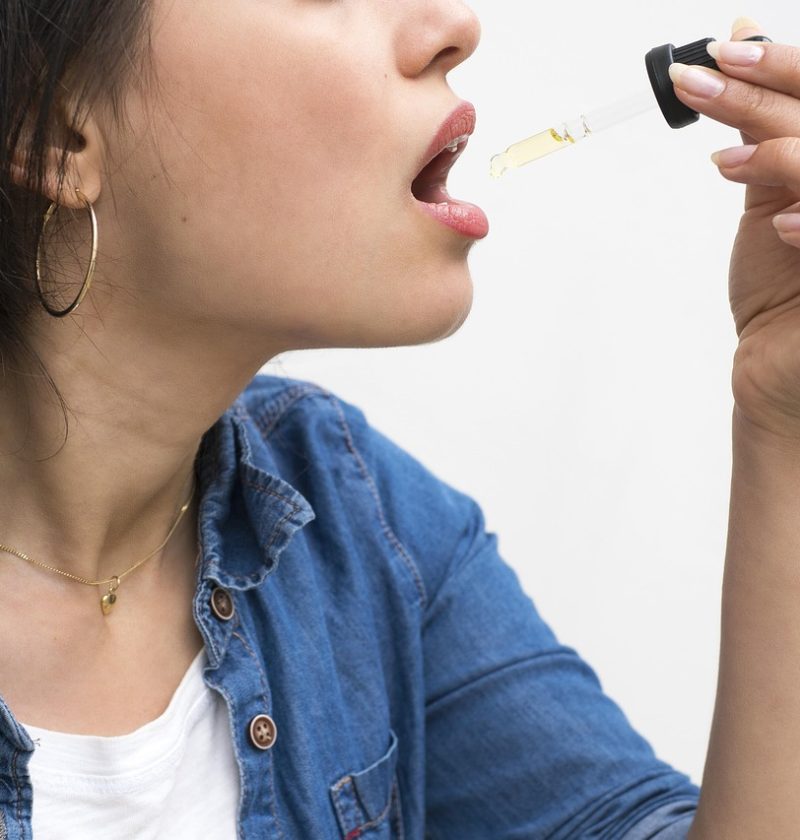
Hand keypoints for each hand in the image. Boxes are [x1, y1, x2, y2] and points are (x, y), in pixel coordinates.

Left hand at [669, 18, 799, 441]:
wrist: (777, 369)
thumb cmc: (781, 289)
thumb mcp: (771, 195)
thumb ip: (763, 129)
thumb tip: (745, 39)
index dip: (784, 68)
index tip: (723, 53)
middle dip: (764, 98)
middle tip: (701, 84)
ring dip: (780, 155)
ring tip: (725, 164)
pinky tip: (777, 224)